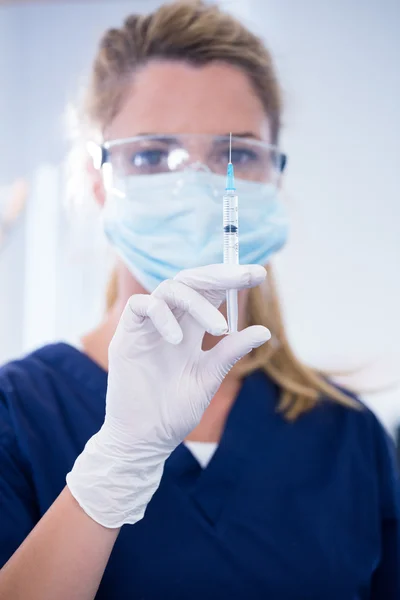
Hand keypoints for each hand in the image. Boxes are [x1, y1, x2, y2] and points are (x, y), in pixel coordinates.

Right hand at [67, 264, 269, 527]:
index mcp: (190, 329)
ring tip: (218, 328)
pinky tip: (178, 339)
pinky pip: (141, 307)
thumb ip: (231, 352)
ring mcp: (148, 327)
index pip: (210, 292)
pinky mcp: (126, 336)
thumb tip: (265, 331)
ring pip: (170, 288)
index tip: (258, 274)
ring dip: (197, 301)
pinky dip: (162, 315)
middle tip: (245, 276)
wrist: (146, 439)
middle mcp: (170, 322)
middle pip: (191, 281)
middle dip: (220, 275)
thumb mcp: (209, 377)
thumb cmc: (175, 411)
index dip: (231, 279)